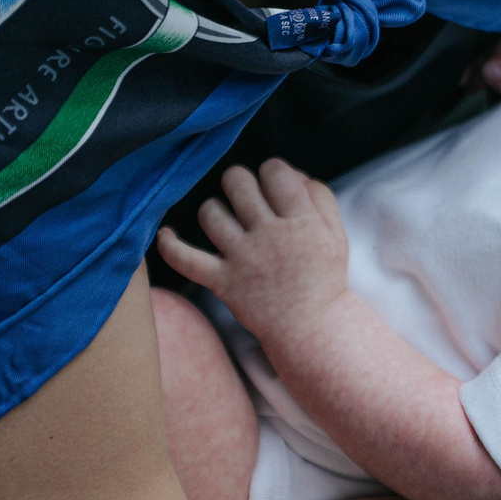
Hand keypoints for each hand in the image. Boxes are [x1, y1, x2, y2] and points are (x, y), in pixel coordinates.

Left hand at [157, 160, 350, 336]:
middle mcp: (270, 236)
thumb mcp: (335, 233)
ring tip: (226, 220)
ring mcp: (243, 259)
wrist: (310, 328)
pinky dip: (169, 245)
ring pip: (210, 213)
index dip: (272, 170)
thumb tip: (291, 173)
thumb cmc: (324, 278)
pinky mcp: (222, 282)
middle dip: (239, 181)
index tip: (274, 185)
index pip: (275, 171)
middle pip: (238, 183)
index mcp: (301, 221)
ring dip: (215, 209)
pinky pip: (185, 259)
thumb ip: (319, 196)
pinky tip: (165, 234)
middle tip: (245, 196)